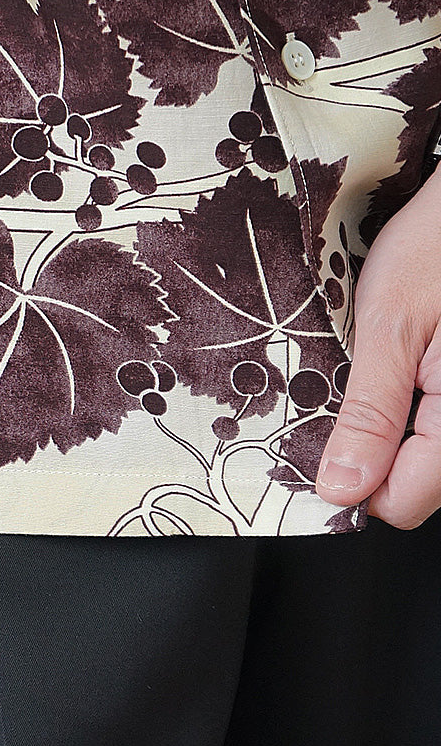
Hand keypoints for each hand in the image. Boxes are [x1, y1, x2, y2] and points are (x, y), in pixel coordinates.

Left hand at [315, 169, 440, 528]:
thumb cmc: (440, 242)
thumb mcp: (389, 326)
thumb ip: (370, 415)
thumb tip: (342, 488)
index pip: (404, 503)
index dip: (354, 485)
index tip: (317, 451)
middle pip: (419, 484)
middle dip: (372, 456)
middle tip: (340, 403)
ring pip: (429, 457)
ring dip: (393, 434)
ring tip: (373, 378)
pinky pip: (438, 424)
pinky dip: (412, 410)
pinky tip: (398, 371)